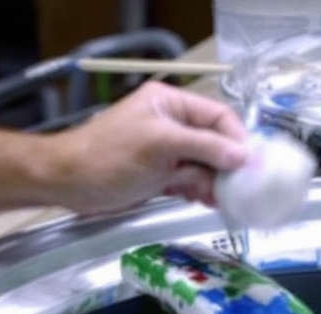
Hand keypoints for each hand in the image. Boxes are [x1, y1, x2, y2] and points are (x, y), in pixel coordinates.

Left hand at [44, 82, 247, 213]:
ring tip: (222, 199)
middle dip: (227, 165)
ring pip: (206, 166)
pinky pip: (191, 182)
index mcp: (170, 104)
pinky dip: (201, 192)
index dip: (237, 139)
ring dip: (215, 182)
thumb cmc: (107, 156)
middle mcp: (172, 125)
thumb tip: (243, 155)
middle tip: (242, 187)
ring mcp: (167, 152)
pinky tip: (207, 202)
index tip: (252, 164)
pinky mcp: (161, 176)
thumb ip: (204, 147)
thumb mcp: (160, 145)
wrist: (68, 183)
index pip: (218, 116)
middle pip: (215, 143)